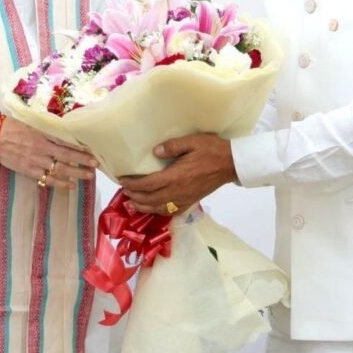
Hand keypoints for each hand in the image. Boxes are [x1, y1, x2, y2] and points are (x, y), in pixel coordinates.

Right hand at [0, 116, 96, 189]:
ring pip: (59, 169)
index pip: (66, 142)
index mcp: (43, 134)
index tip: (92, 150)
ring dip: (75, 173)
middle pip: (66, 156)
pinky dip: (59, 183)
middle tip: (96, 164)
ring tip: (88, 176)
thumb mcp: (32, 124)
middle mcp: (41, 148)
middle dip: (82, 161)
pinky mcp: (29, 170)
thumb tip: (64, 131)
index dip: (80, 147)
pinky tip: (70, 186)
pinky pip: (47, 179)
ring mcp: (35, 161)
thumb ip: (47, 129)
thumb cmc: (12, 127)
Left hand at [119, 133, 236, 214]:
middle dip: (134, 196)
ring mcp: (184, 199)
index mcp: (176, 176)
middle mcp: (178, 191)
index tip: (122, 180)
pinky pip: (170, 211)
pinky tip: (152, 207)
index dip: (133, 184)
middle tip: (124, 190)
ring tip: (132, 201)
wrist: (230, 164)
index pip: (148, 184)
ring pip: (158, 208)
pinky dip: (157, 211)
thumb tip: (155, 152)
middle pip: (150, 199)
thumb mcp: (192, 141)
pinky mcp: (190, 202)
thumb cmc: (211, 150)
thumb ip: (172, 146)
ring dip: (143, 206)